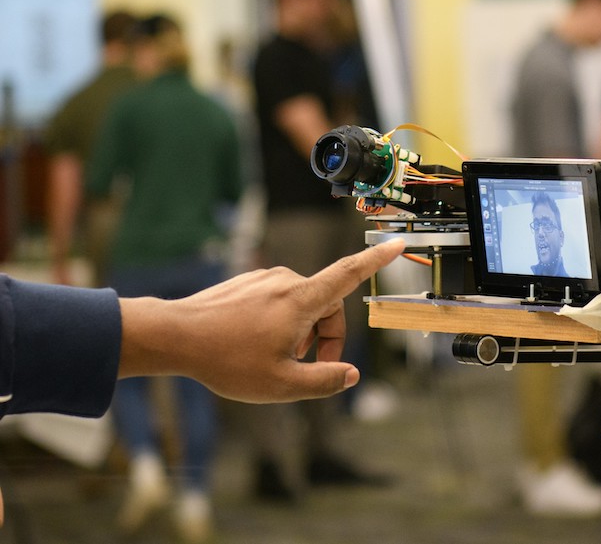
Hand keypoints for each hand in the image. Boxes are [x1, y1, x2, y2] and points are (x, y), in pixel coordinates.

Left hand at [118, 238, 404, 402]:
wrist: (174, 336)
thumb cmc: (226, 361)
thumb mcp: (281, 385)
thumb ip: (323, 381)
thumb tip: (350, 375)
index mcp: (301, 299)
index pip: (349, 273)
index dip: (377, 260)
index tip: (397, 244)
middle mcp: (286, 280)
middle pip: (327, 305)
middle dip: (325, 336)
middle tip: (304, 368)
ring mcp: (265, 279)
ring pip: (302, 305)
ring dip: (302, 332)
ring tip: (275, 359)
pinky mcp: (248, 282)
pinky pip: (279, 301)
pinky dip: (281, 323)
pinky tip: (255, 346)